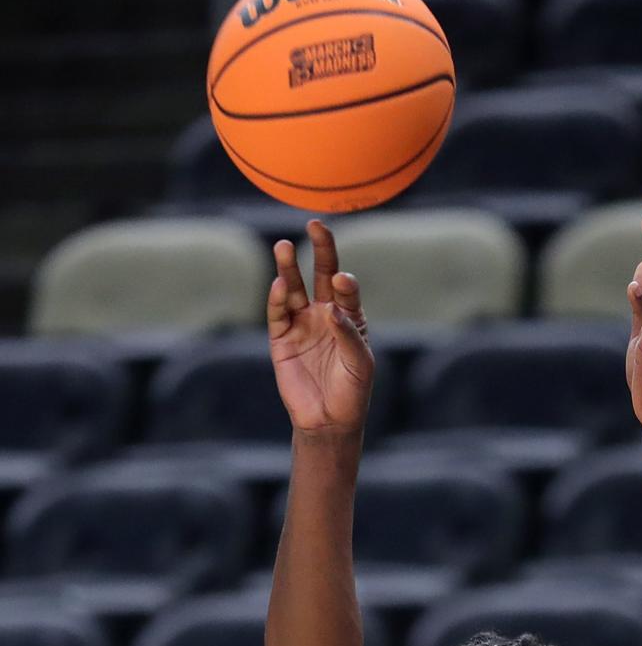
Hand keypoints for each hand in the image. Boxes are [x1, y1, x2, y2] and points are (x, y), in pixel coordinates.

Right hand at [267, 219, 373, 436]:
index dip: (345, 282)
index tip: (343, 281)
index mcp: (350, 316)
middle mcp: (325, 314)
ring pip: (294, 288)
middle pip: (321, 274)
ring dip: (289, 268)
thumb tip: (332, 308)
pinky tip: (279, 284)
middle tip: (316, 224)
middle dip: (320, 249)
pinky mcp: (282, 339)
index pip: (347, 289)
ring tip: (284, 246)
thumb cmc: (352, 392)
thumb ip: (349, 335)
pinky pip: (278, 314)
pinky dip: (277, 299)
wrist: (328, 421)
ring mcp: (302, 324)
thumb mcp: (360, 364)